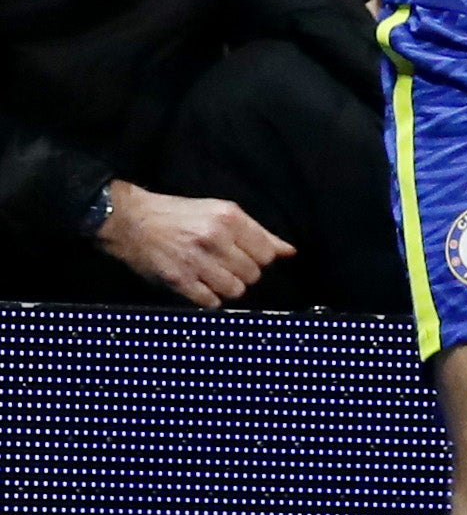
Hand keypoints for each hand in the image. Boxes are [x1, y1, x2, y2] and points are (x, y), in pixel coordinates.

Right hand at [96, 182, 288, 306]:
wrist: (130, 220)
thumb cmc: (178, 215)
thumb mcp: (220, 212)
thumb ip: (258, 233)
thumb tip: (289, 252)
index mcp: (229, 218)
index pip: (267, 254)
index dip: (259, 260)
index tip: (245, 257)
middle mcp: (215, 238)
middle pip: (253, 274)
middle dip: (243, 274)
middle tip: (226, 267)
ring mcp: (196, 260)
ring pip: (235, 290)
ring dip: (227, 288)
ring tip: (213, 277)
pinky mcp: (178, 279)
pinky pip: (210, 302)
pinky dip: (209, 299)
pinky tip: (200, 286)